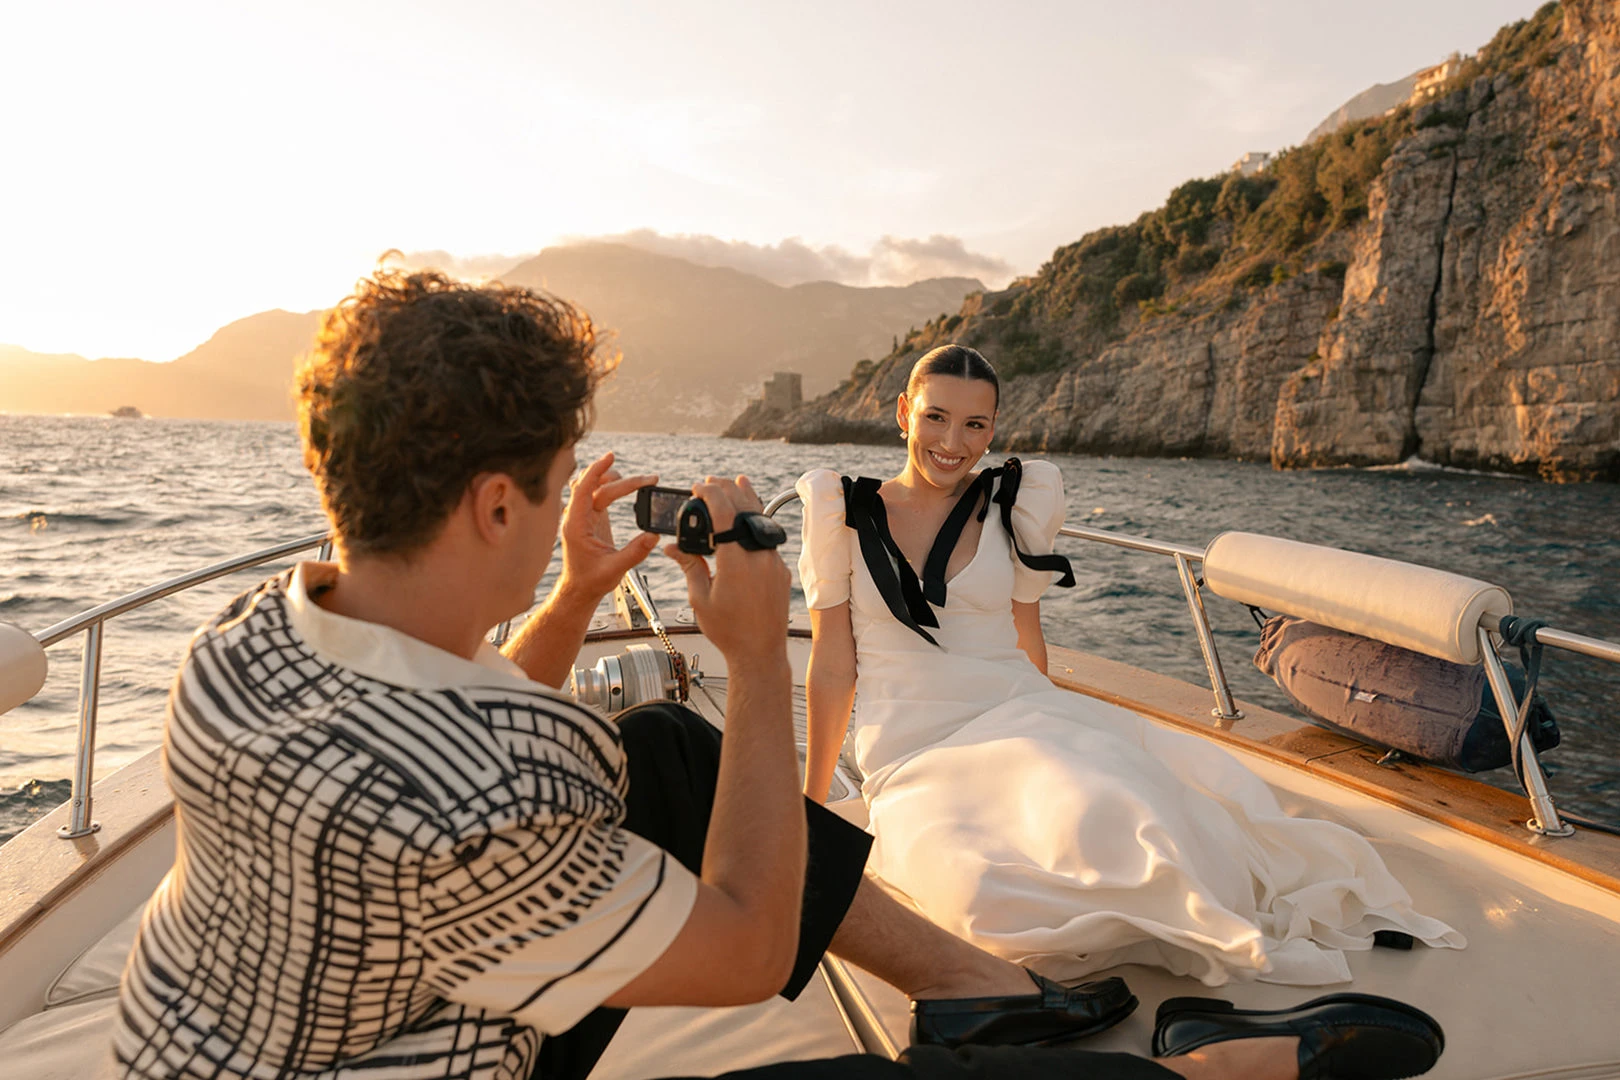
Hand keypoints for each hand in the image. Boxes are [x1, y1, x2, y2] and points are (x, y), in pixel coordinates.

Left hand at [556, 451, 660, 604]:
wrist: (579, 589)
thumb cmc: (590, 581)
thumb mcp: (614, 569)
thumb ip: (634, 552)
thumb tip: (654, 535)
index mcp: (576, 525)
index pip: (583, 488)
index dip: (597, 470)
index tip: (610, 456)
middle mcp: (577, 516)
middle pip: (598, 487)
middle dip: (624, 481)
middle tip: (650, 480)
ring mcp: (583, 515)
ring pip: (597, 487)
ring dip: (616, 479)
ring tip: (641, 482)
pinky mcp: (591, 517)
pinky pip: (599, 493)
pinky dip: (613, 486)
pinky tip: (628, 486)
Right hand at [665, 475, 790, 665]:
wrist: (760, 653)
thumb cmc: (728, 630)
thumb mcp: (700, 598)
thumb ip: (690, 566)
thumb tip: (672, 546)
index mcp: (736, 561)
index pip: (723, 513)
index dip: (710, 494)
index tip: (698, 486)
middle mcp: (758, 556)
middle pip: (744, 509)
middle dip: (727, 490)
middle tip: (712, 481)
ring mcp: (773, 562)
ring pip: (760, 521)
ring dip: (747, 499)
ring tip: (738, 482)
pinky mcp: (780, 570)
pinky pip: (767, 539)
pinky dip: (756, 522)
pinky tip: (749, 517)